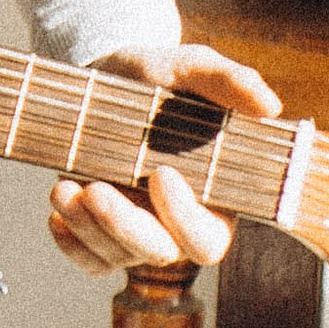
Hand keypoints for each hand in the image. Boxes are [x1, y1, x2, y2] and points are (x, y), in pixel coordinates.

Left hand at [46, 40, 281, 277]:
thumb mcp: (194, 67)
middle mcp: (176, 223)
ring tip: (62, 188)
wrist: (110, 72)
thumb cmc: (164, 75)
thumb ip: (231, 82)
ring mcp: (138, 230)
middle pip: (159, 254)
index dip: (186, 218)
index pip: (207, 238)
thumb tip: (269, 106)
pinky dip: (70, 245)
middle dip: (124, 227)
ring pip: (117, 255)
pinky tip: (58, 213)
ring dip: (87, 227)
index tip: (161, 174)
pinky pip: (91, 260)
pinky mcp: (102, 230)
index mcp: (213, 198)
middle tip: (96, 188)